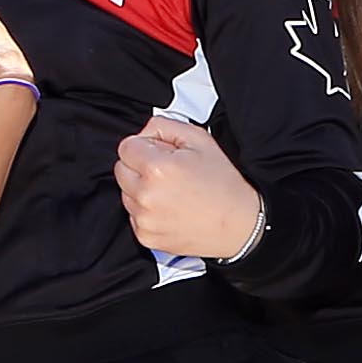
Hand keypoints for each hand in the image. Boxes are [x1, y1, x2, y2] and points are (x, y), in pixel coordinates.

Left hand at [113, 113, 267, 262]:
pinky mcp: (146, 236)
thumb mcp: (200, 140)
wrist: (239, 224)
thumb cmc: (223, 184)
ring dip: (142, 190)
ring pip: (126, 193)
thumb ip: (164, 126)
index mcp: (157, 168)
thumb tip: (144, 133)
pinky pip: (134, 216)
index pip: (126, 146)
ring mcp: (144, 219)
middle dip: (140, 166)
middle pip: (122, 169)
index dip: (146, 146)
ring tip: (173, 192)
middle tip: (169, 173)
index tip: (162, 153)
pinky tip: (172, 209)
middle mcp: (146, 195)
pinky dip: (148, 211)